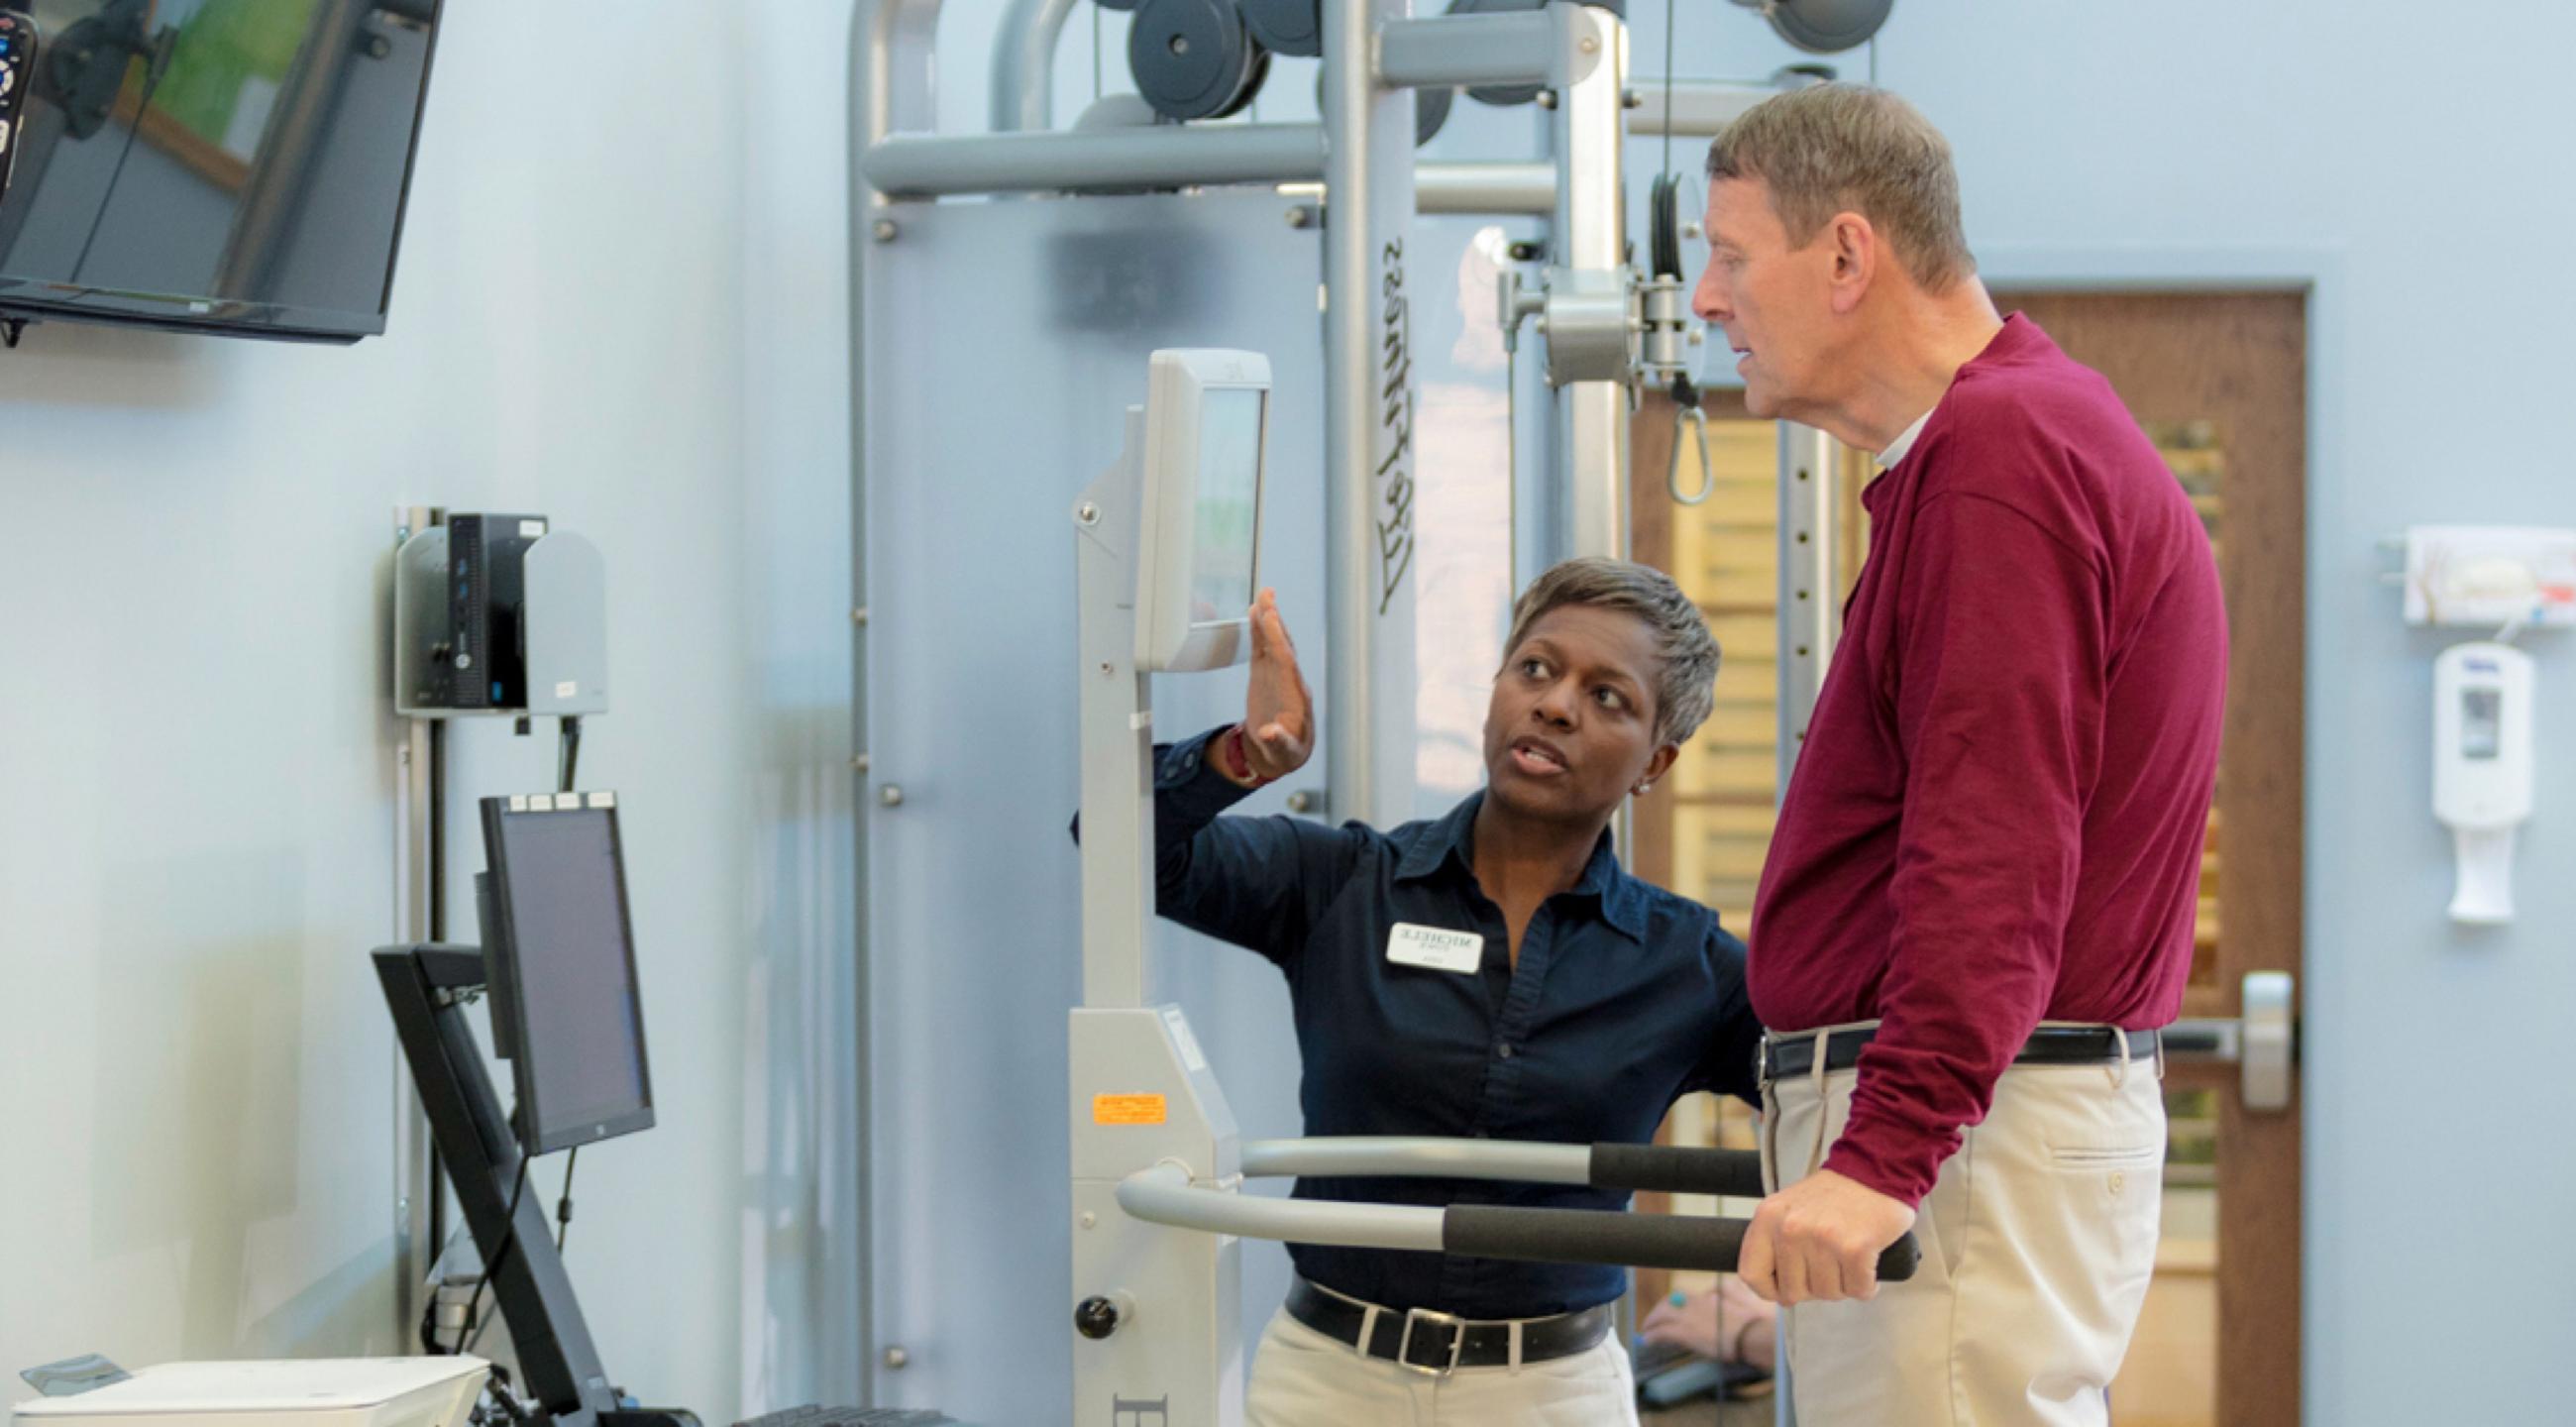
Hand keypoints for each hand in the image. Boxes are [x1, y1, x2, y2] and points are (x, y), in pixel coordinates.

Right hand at [1235, 588, 1312, 782]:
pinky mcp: (1266, 676)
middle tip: (1268, 594)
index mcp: (1296, 694)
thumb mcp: (1283, 752)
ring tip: (1264, 594)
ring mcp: (1278, 675)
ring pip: (1275, 642)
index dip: (1277, 639)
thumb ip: (1278, 740)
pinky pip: (1263, 649)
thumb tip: (1269, 733)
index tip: (1270, 618)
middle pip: (1282, 644)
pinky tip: (1255, 614)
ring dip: (1269, 619)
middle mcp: (1289, 679)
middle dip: (1275, 620)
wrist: (1281, 753)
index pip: (1286, 661)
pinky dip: (1259, 631)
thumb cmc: (1285, 753)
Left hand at [1640, 1278, 1776, 1367]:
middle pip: (1668, 1303)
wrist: (1750, 1334)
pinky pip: (1662, 1332)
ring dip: (1651, 1323)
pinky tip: (1647, 1341)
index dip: (1673, 1304)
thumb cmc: (1750, 1322)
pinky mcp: (1684, 1332)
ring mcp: (1688, 1317)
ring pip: (1661, 1315)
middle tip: (1652, 1321)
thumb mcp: (1738, 1300)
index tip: (1668, 1310)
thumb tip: (1714, 1291)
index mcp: (1706, 1296)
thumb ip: (1723, 1293)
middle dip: (1658, 1312)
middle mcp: (1693, 1303)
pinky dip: (1652, 1335)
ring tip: (1646, 1331)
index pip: (1682, 1297)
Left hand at [1738, 1168, 1915, 1305]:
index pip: (1751, 1274)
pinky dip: (1867, 1285)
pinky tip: (1868, 1266)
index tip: (1786, 1289)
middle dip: (1814, 1288)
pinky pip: (1858, 1290)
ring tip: (1848, 1259)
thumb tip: (1776, 1293)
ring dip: (1843, 1285)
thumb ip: (1774, 1242)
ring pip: (1828, 1294)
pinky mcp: (1855, 1249)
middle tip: (1829, 1266)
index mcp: (1768, 1217)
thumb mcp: (1788, 1209)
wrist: (1875, 1171)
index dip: (1770, 1290)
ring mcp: (1822, 1239)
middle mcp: (1790, 1229)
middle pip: (1793, 1292)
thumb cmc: (1832, 1197)